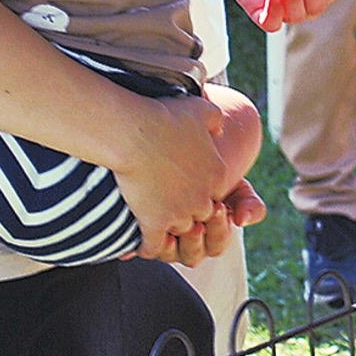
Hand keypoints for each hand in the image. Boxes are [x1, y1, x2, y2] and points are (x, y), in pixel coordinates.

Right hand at [112, 93, 229, 259]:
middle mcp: (203, 199)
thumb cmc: (166, 117)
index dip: (201, 190)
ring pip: (180, 232)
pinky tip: (136, 240)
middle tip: (169, 203)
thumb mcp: (202, 109)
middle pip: (201, 215)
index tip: (185, 185)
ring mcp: (180, 214)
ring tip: (154, 221)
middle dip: (188, 211)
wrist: (135, 132)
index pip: (217, 194)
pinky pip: (154, 246)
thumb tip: (220, 129)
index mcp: (218, 175)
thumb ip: (216, 120)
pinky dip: (146, 245)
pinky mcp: (155, 224)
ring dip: (168, 228)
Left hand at [156, 179, 266, 266]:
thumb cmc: (216, 176)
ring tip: (179, 219)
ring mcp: (167, 241)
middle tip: (196, 219)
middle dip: (197, 238)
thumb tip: (242, 220)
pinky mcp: (147, 233)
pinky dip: (151, 240)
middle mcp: (190, 245)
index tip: (219, 208)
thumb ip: (250, 205)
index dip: (219, 230)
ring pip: (170, 255)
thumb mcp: (238, 189)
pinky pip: (148, 247)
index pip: (216, 245)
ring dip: (175, 242)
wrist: (192, 157)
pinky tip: (155, 222)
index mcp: (212, 238)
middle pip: (193, 255)